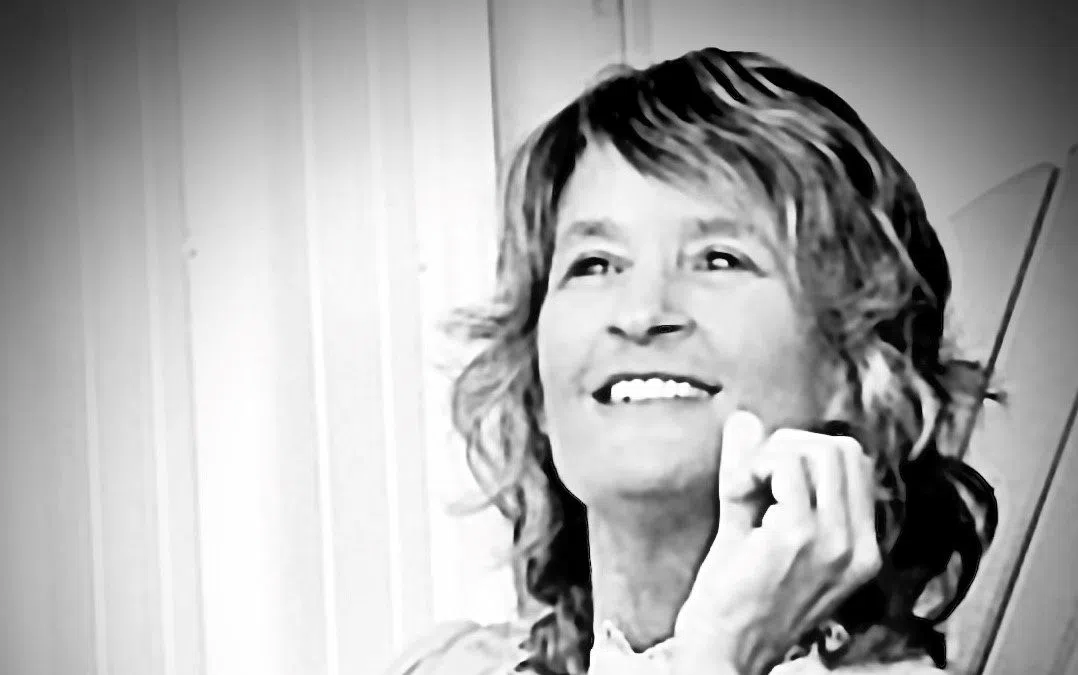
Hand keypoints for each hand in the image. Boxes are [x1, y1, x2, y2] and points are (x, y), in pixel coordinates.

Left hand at [673, 410, 881, 674]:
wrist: (722, 652)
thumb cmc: (736, 604)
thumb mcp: (752, 528)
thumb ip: (752, 471)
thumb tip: (745, 419)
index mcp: (860, 548)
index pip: (856, 463)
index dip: (806, 453)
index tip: (768, 477)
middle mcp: (858, 547)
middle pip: (843, 448)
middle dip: (791, 446)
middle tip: (754, 478)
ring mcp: (835, 543)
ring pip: (820, 449)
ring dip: (772, 455)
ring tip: (746, 490)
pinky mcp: (800, 537)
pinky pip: (786, 465)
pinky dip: (754, 466)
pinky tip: (738, 494)